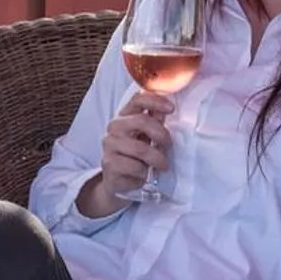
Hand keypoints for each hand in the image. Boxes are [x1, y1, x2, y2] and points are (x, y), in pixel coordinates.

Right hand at [78, 92, 174, 216]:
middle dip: (161, 134)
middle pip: (141, 121)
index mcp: (125, 116)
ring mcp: (109, 145)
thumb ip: (155, 122)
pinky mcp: (109, 164)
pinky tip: (144, 174)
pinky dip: (145, 172)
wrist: (117, 180)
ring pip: (140, 149)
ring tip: (162, 165)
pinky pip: (135, 167)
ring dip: (157, 159)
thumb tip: (166, 108)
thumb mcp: (147, 136)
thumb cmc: (135, 155)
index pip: (137, 99)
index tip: (171, 109)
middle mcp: (114, 127)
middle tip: (168, 145)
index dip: (155, 101)